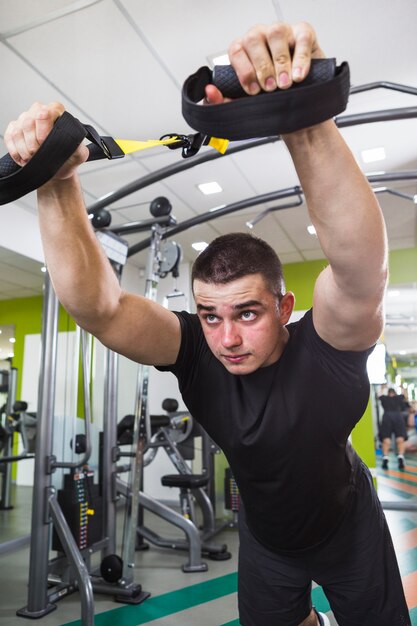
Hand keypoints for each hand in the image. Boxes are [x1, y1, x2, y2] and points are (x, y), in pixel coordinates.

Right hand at [4, 101, 88, 179]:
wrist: (57, 169)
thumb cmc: (68, 158)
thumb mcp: (79, 154)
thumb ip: (78, 146)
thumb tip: (73, 140)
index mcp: (56, 111)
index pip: (45, 113)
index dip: (43, 131)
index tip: (46, 144)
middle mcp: (39, 110)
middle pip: (28, 122)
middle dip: (33, 144)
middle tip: (39, 155)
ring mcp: (25, 118)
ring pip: (18, 131)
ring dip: (24, 150)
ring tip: (33, 159)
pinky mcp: (13, 128)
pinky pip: (9, 137)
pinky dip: (16, 152)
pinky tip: (24, 160)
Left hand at [205, 22, 323, 103]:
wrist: (300, 104)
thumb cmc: (272, 98)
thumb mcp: (247, 104)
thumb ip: (225, 101)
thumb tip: (209, 92)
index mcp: (244, 51)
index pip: (236, 50)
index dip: (243, 70)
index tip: (252, 90)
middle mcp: (261, 38)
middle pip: (253, 39)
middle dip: (260, 67)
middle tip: (268, 88)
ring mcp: (282, 33)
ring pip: (276, 33)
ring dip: (279, 62)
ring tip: (284, 84)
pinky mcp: (303, 34)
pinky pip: (302, 37)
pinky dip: (300, 58)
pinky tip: (298, 75)